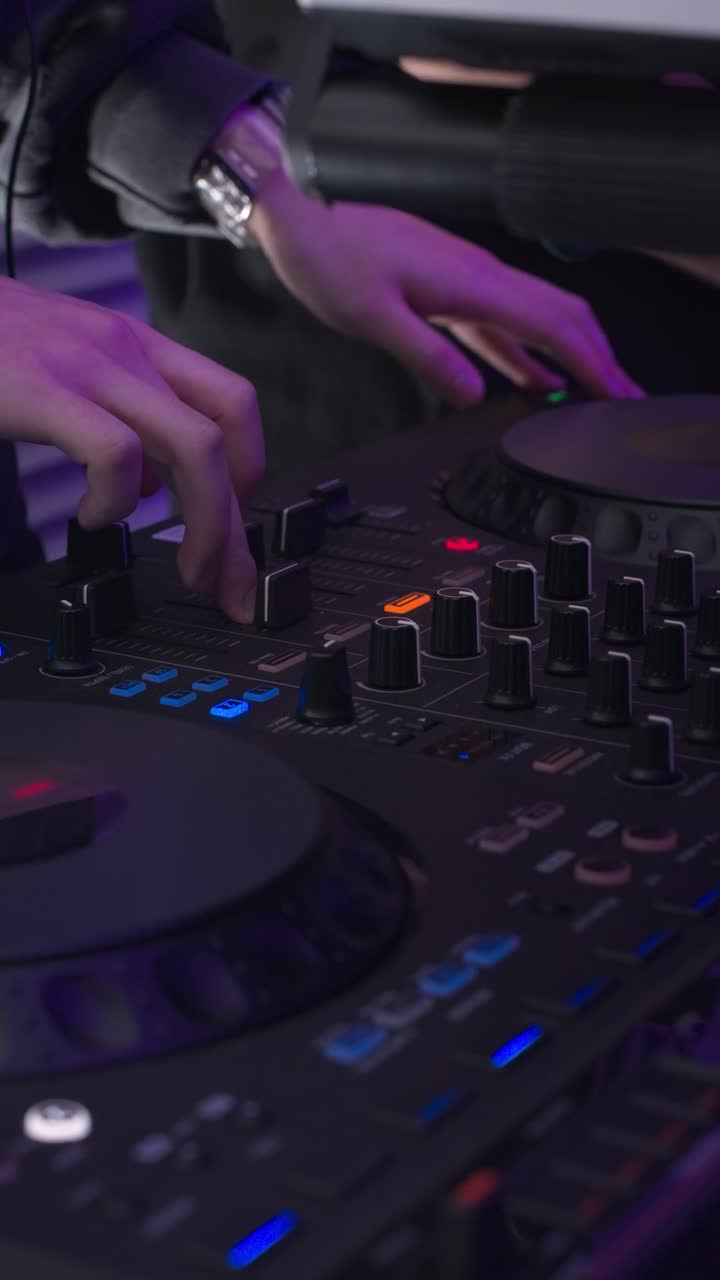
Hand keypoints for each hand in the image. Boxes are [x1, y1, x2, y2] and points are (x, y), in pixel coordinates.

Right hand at [0, 277, 261, 620]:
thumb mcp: (63, 374)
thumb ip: (118, 419)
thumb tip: (156, 483)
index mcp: (134, 347)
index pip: (231, 404)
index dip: (250, 473)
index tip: (238, 531)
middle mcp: (123, 349)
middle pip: (225, 437)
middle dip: (238, 525)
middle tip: (229, 584)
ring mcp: (86, 365)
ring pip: (195, 447)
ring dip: (205, 525)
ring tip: (186, 567)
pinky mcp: (42, 389)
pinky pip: (118, 454)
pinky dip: (117, 502)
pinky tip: (93, 519)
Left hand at [251, 174, 642, 403]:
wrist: (300, 208)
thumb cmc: (327, 251)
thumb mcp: (370, 315)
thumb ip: (426, 355)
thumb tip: (473, 392)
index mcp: (470, 282)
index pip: (551, 325)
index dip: (591, 361)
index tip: (617, 392)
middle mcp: (478, 276)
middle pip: (561, 315)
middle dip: (599, 355)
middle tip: (623, 396)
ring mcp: (465, 281)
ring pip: (537, 317)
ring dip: (570, 353)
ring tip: (593, 391)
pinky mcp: (447, 289)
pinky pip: (501, 324)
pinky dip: (526, 353)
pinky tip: (532, 378)